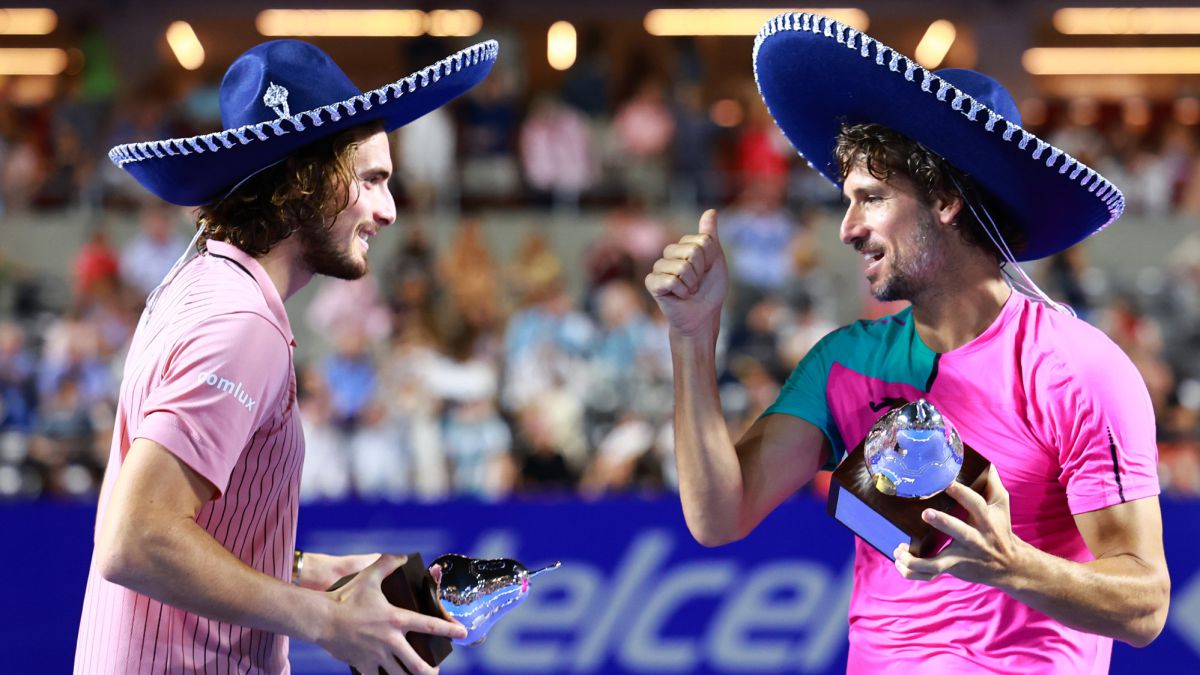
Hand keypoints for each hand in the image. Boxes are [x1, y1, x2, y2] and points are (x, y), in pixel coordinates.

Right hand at [319, 554, 466, 674]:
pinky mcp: (363, 665)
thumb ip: (388, 563)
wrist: (321, 619)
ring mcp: (377, 655)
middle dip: (430, 672)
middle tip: (437, 672)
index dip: (449, 629)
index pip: (429, 625)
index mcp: (396, 619)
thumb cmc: (346, 597)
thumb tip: (404, 555)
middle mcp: (390, 640)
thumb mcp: (369, 575)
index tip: (463, 633)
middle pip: (417, 664)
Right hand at [644, 209, 727, 336]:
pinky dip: (680, 291)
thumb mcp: (716, 259)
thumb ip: (710, 236)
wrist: (703, 315)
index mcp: (684, 245)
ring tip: (688, 291)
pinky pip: (669, 280)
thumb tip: (711, 211)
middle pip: (692, 252)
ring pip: (681, 267)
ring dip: (691, 284)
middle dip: (700, 272)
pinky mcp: (652, 282)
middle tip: (697, 283)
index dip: (709, 259)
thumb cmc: (710, 289)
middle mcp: (669, 254)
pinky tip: (678, 296)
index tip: (707, 270)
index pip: (702, 241)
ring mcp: (659, 267)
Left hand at [893, 466, 1028, 587]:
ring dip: (917, 560)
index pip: (976, 505)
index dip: (963, 494)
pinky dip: (913, 572)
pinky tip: (899, 563)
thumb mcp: (1001, 506)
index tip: (947, 483)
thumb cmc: (1000, 529)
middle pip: (960, 532)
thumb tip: (984, 462)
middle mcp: (975, 540)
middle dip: (944, 523)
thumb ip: (992, 484)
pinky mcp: (953, 569)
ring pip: (940, 563)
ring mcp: (962, 557)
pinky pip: (931, 574)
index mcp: (986, 521)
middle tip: (925, 513)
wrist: (1009, 565)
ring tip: (898, 550)